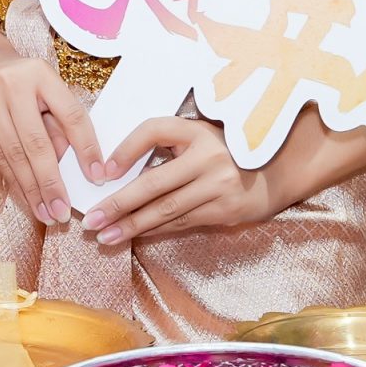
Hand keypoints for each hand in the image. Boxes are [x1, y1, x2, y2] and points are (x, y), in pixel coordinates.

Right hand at [0, 46, 103, 226]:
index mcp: (41, 74)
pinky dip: (14, 182)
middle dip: (51, 182)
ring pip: (14, 155)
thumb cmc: (21, 79)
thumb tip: (72, 167)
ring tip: (47, 213)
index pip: (71, 115)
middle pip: (36, 143)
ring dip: (31, 190)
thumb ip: (59, 122)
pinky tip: (26, 198)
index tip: (97, 177)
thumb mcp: (46, 88)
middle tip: (64, 212)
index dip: (86, 148)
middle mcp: (12, 86)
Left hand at [79, 114, 276, 246]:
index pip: (154, 130)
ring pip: (167, 210)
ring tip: (106, 236)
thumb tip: (114, 171)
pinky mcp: (226, 210)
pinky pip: (182, 222)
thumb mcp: (196, 137)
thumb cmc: (222, 152)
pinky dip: (156, 230)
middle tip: (91, 220)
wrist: (274, 172)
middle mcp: (209, 156)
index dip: (125, 149)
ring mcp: (219, 185)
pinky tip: (135, 236)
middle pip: (154, 183)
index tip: (102, 172)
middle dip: (119, 204)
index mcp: (197, 130)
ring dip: (133, 226)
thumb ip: (164, 145)